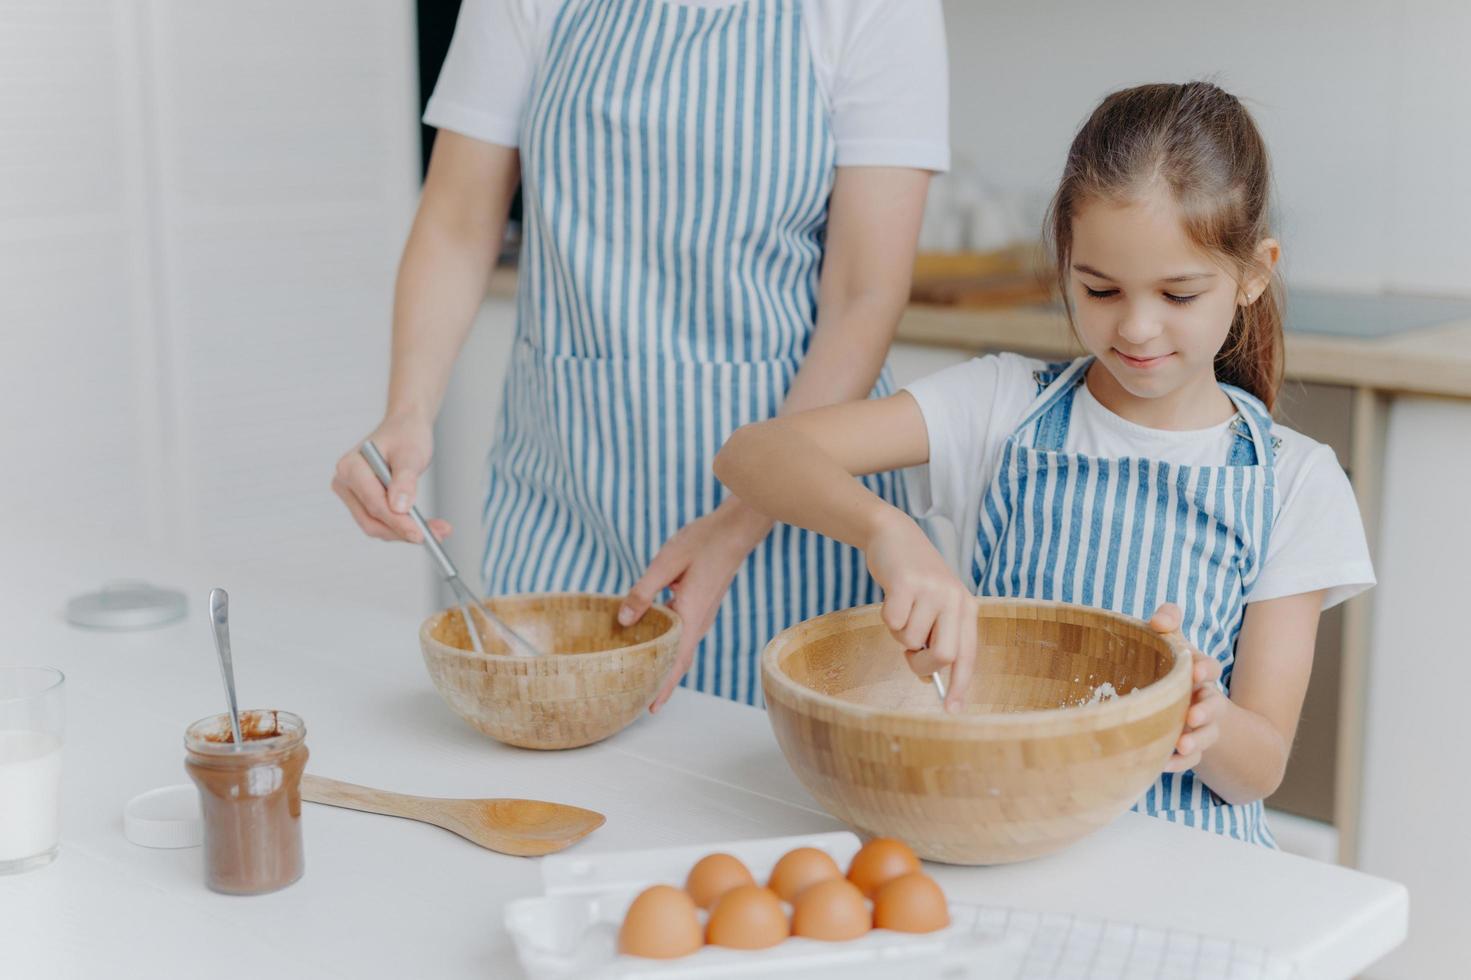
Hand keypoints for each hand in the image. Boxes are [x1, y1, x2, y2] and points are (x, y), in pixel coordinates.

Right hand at [331, 411, 449, 543]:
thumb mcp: (410, 454)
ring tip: (438, 531)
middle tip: (436, 535)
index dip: (397, 522)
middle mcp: (345, 482)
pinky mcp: (363, 502)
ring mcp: (352, 494)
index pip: (374, 503)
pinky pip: (382, 521)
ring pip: (377, 525)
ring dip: (406, 532)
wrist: (405, 428)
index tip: (420, 534)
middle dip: (404, 531)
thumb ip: (404, 480)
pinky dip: (403, 526)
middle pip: (372, 520)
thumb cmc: (406, 435)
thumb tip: (400, 508)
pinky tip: (425, 526)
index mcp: (350, 467)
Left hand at [621, 498, 772, 712]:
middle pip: (680, 662)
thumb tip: (623, 619)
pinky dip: (670, 647)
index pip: (676, 661)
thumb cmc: (702, 542)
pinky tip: (654, 642)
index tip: (651, 708)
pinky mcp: (702, 606)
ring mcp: (703, 614)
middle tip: (641, 702)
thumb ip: (643, 591)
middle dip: (663, 683)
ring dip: (666, 666)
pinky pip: (685, 635)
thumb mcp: (665, 563)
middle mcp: (699, 621)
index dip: (663, 686)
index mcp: (690, 615)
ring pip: (683, 649)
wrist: (735, 530)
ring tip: (645, 678)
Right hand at [864, 508, 975, 713]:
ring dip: (898, 634)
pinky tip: (890, 598)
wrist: (895, 536)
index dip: (959, 685)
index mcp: (967, 609)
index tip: (951, 710)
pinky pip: (892, 622)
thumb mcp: (935, 607)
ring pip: (911, 640)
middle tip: (908, 655)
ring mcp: (932, 590)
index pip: (968, 656)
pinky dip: (885, 619)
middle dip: (921, 665)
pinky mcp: (907, 583)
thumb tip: (930, 679)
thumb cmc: (914, 581)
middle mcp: (955, 599)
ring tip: (901, 611)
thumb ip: (937, 638)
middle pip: (944, 655)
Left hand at [1148, 603, 1224, 772]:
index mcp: (1200, 673)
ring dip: (1196, 739)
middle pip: (1213, 706)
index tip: (1194, 671)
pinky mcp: (1192, 748)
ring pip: (1205, 735)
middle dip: (1205, 710)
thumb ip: (1169, 622)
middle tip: (1193, 714)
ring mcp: (1201, 727)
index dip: (1204, 669)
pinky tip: (1164, 764)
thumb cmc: (1173, 669)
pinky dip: (1179, 762)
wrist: (1189, 708)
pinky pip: (1191, 759)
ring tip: (1182, 743)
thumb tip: (1159, 621)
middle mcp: (1205, 701)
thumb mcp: (1173, 644)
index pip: (1209, 668)